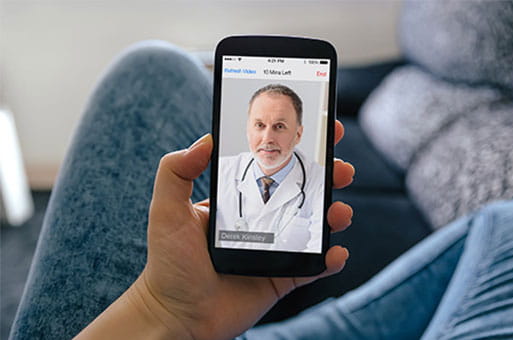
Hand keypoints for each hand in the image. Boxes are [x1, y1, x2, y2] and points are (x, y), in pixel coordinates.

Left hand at [76, 120, 353, 339]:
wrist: (177, 316)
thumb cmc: (168, 264)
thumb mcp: (167, 211)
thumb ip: (176, 172)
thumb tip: (206, 139)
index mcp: (241, 200)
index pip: (274, 167)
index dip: (298, 150)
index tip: (320, 131)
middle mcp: (263, 220)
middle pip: (304, 192)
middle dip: (329, 177)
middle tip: (341, 169)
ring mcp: (276, 249)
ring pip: (315, 226)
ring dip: (335, 215)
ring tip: (339, 211)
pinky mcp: (283, 277)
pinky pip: (314, 266)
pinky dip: (331, 259)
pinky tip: (335, 252)